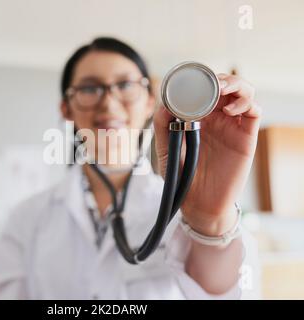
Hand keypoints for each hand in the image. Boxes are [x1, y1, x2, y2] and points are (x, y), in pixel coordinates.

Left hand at [153, 74, 261, 235]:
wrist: (197, 202)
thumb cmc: (181, 176)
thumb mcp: (165, 150)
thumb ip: (162, 127)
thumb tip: (164, 103)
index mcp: (196, 117)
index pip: (204, 89)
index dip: (202, 79)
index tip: (192, 80)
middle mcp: (216, 118)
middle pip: (226, 86)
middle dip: (219, 78)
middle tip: (211, 82)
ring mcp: (232, 126)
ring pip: (243, 93)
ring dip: (236, 84)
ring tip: (223, 90)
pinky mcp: (245, 138)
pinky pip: (254, 113)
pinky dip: (246, 104)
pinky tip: (230, 110)